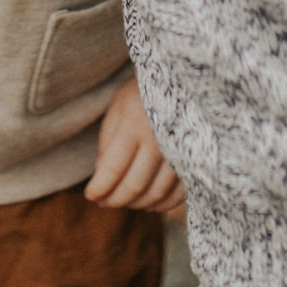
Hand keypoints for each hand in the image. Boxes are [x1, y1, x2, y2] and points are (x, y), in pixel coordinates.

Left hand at [85, 75, 183, 211]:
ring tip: (124, 202)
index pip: (113, 168)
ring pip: (156, 193)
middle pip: (134, 185)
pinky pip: (179, 194)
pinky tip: (149, 204)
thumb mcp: (119, 108)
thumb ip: (108, 141)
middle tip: (103, 202)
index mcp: (135, 126)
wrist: (183, 81)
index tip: (90, 195)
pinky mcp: (196, 160)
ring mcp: (180, 152)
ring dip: (137, 204)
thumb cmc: (144, 93)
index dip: (100, 187)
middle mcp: (159, 141)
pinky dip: (162, 204)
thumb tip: (101, 174)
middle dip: (115, 199)